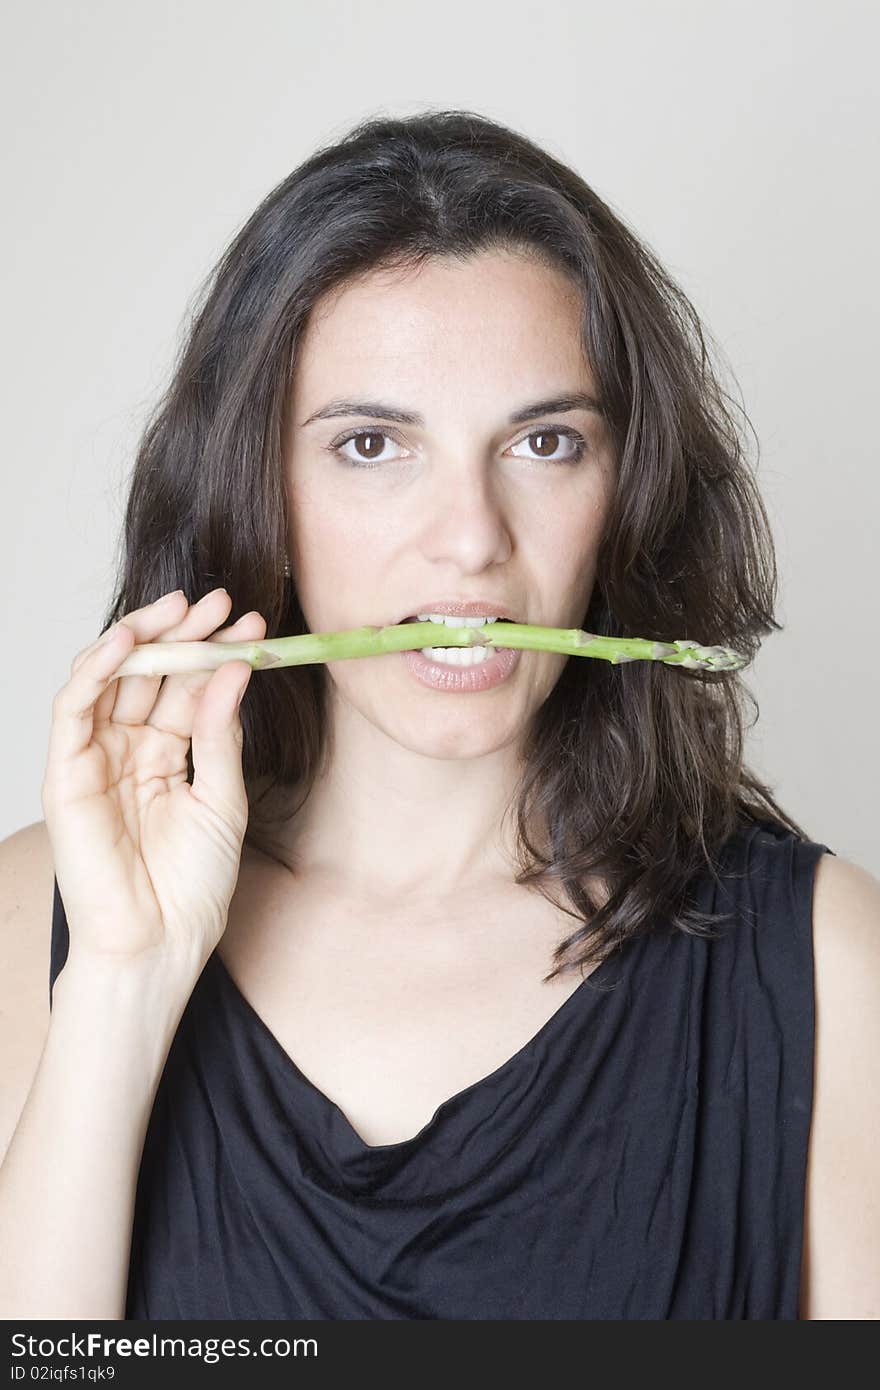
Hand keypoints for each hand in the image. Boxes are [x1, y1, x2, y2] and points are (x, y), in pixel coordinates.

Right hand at [41, 589, 266, 978]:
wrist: (159, 942)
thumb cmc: (192, 885)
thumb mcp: (223, 799)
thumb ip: (220, 734)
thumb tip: (233, 669)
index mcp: (168, 756)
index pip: (188, 689)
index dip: (215, 653)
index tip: (252, 624)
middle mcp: (129, 749)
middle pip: (151, 675)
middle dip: (183, 633)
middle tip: (218, 601)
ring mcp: (95, 758)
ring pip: (110, 679)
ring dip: (142, 637)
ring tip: (181, 607)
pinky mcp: (64, 773)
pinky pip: (73, 708)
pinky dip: (96, 669)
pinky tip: (128, 641)